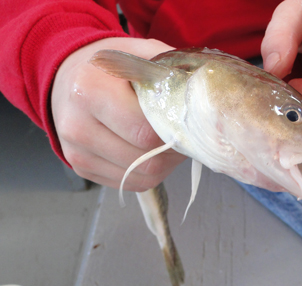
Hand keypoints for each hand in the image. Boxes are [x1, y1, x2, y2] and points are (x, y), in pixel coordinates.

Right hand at [52, 37, 186, 190]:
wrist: (68, 77)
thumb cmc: (111, 67)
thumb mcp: (141, 54)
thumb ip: (172, 73)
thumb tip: (202, 102)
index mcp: (90, 90)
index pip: (146, 132)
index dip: (174, 132)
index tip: (185, 122)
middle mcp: (77, 126)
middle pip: (146, 160)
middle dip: (173, 151)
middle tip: (182, 135)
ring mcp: (76, 152)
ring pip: (142, 177)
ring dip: (164, 164)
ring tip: (167, 142)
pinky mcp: (81, 168)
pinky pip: (131, 183)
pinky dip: (148, 171)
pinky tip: (148, 151)